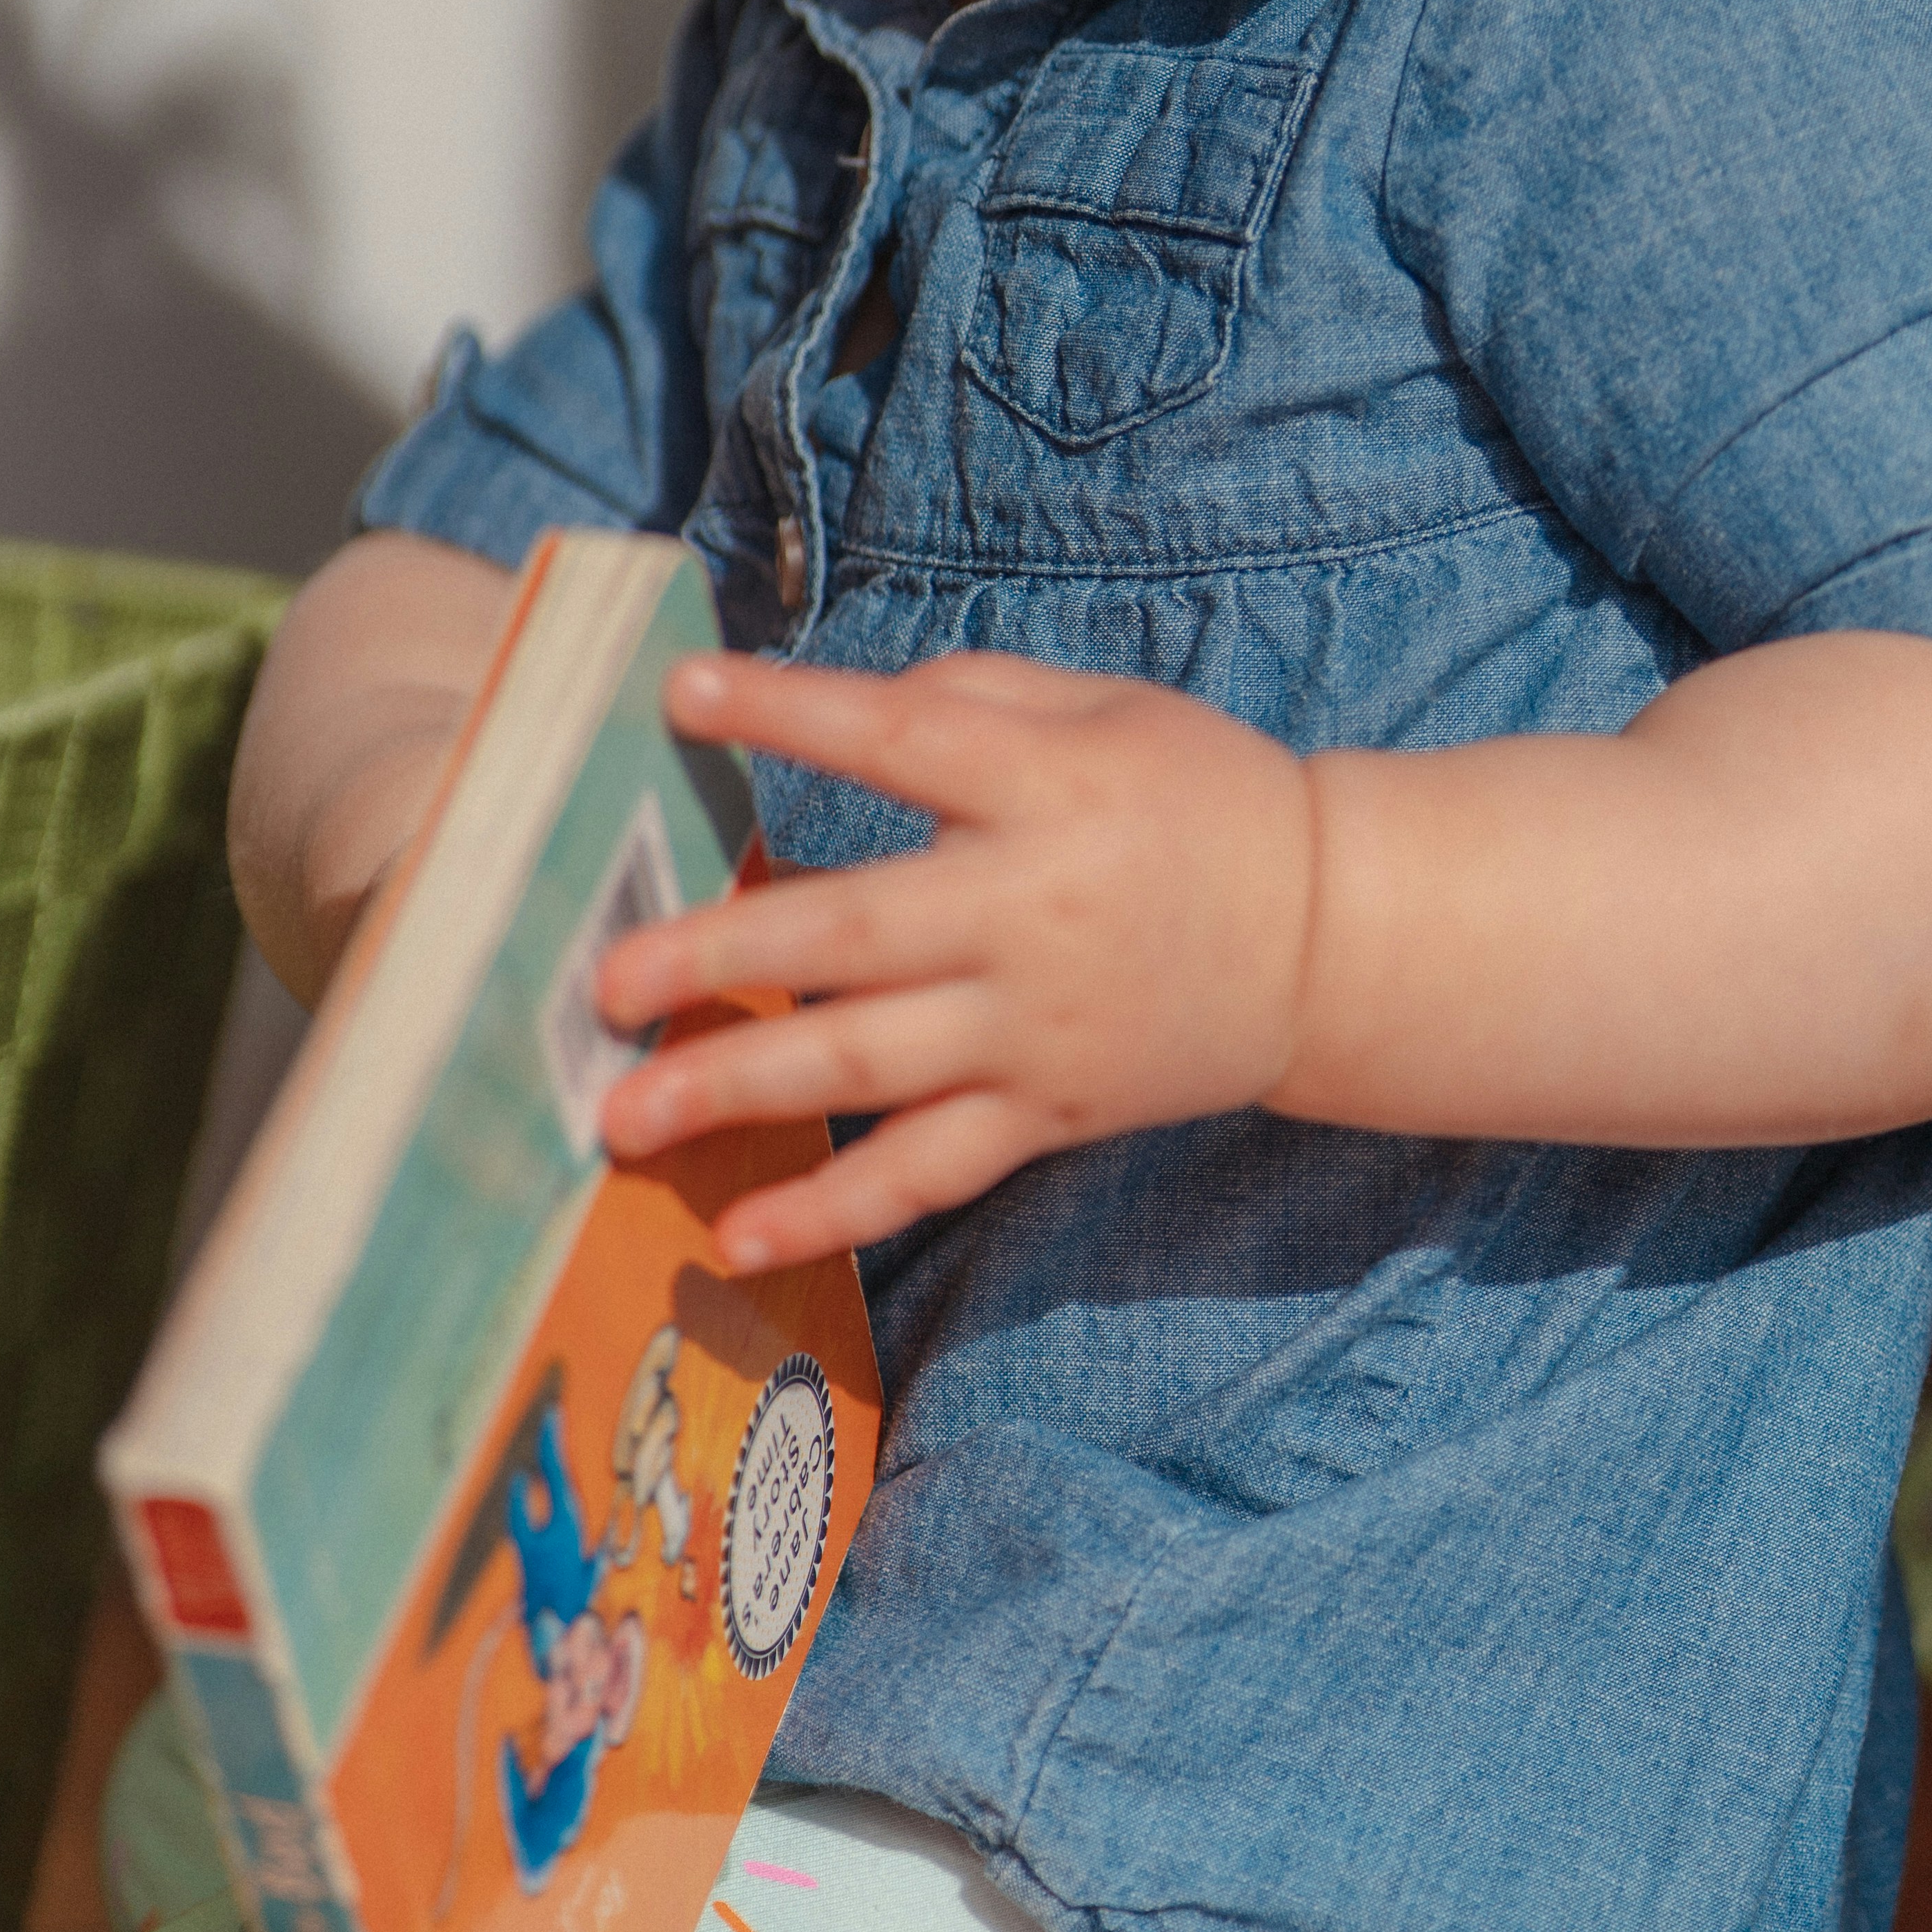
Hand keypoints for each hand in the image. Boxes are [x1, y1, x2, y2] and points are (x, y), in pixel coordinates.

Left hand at [593, 648, 1313, 1268]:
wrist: (1326, 937)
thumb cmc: (1195, 793)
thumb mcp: (1104, 703)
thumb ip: (971, 693)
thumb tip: (850, 708)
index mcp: (1043, 786)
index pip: (899, 740)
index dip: (790, 713)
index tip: (682, 693)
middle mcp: (1030, 912)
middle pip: (853, 933)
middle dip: (719, 956)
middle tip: (605, 981)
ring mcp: (1036, 1028)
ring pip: (867, 1067)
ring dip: (739, 1090)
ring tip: (626, 1119)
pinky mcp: (1047, 1114)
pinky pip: (926, 1173)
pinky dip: (832, 1212)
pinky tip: (741, 1239)